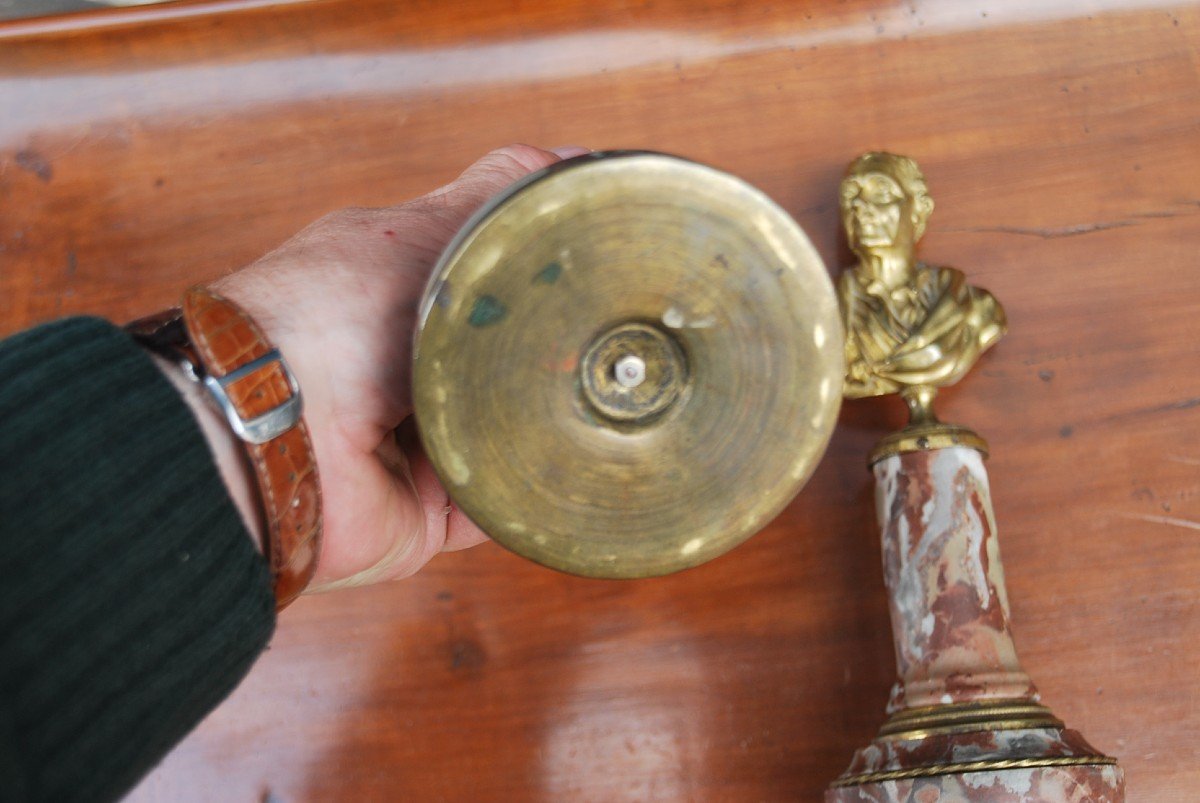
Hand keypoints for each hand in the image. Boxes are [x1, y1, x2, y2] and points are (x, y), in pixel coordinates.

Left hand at [207, 144, 589, 590]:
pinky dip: (534, 493)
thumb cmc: (326, 318)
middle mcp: (405, 373)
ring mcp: (416, 445)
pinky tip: (576, 465)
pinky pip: (501, 507)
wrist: (268, 438)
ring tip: (608, 405)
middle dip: (557, 359)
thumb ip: (493, 197)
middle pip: (509, 364)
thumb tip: (569, 160)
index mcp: (395, 298)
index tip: (606, 277)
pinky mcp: (427, 513)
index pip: (488, 284)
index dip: (544, 281)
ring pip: (514, 436)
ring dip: (553, 425)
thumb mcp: (418, 232)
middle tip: (617, 348)